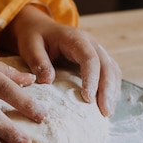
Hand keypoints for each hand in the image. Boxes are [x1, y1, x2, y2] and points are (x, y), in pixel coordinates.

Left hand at [0, 5, 121, 116]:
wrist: (39, 28)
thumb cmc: (34, 37)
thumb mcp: (30, 47)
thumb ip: (39, 62)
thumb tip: (48, 81)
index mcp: (76, 38)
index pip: (90, 58)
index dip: (91, 78)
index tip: (88, 99)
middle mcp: (91, 44)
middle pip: (107, 66)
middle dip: (108, 90)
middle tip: (105, 112)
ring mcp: (96, 51)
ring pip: (112, 71)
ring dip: (112, 92)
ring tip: (107, 113)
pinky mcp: (97, 61)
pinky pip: (110, 74)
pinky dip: (110, 89)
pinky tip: (105, 106)